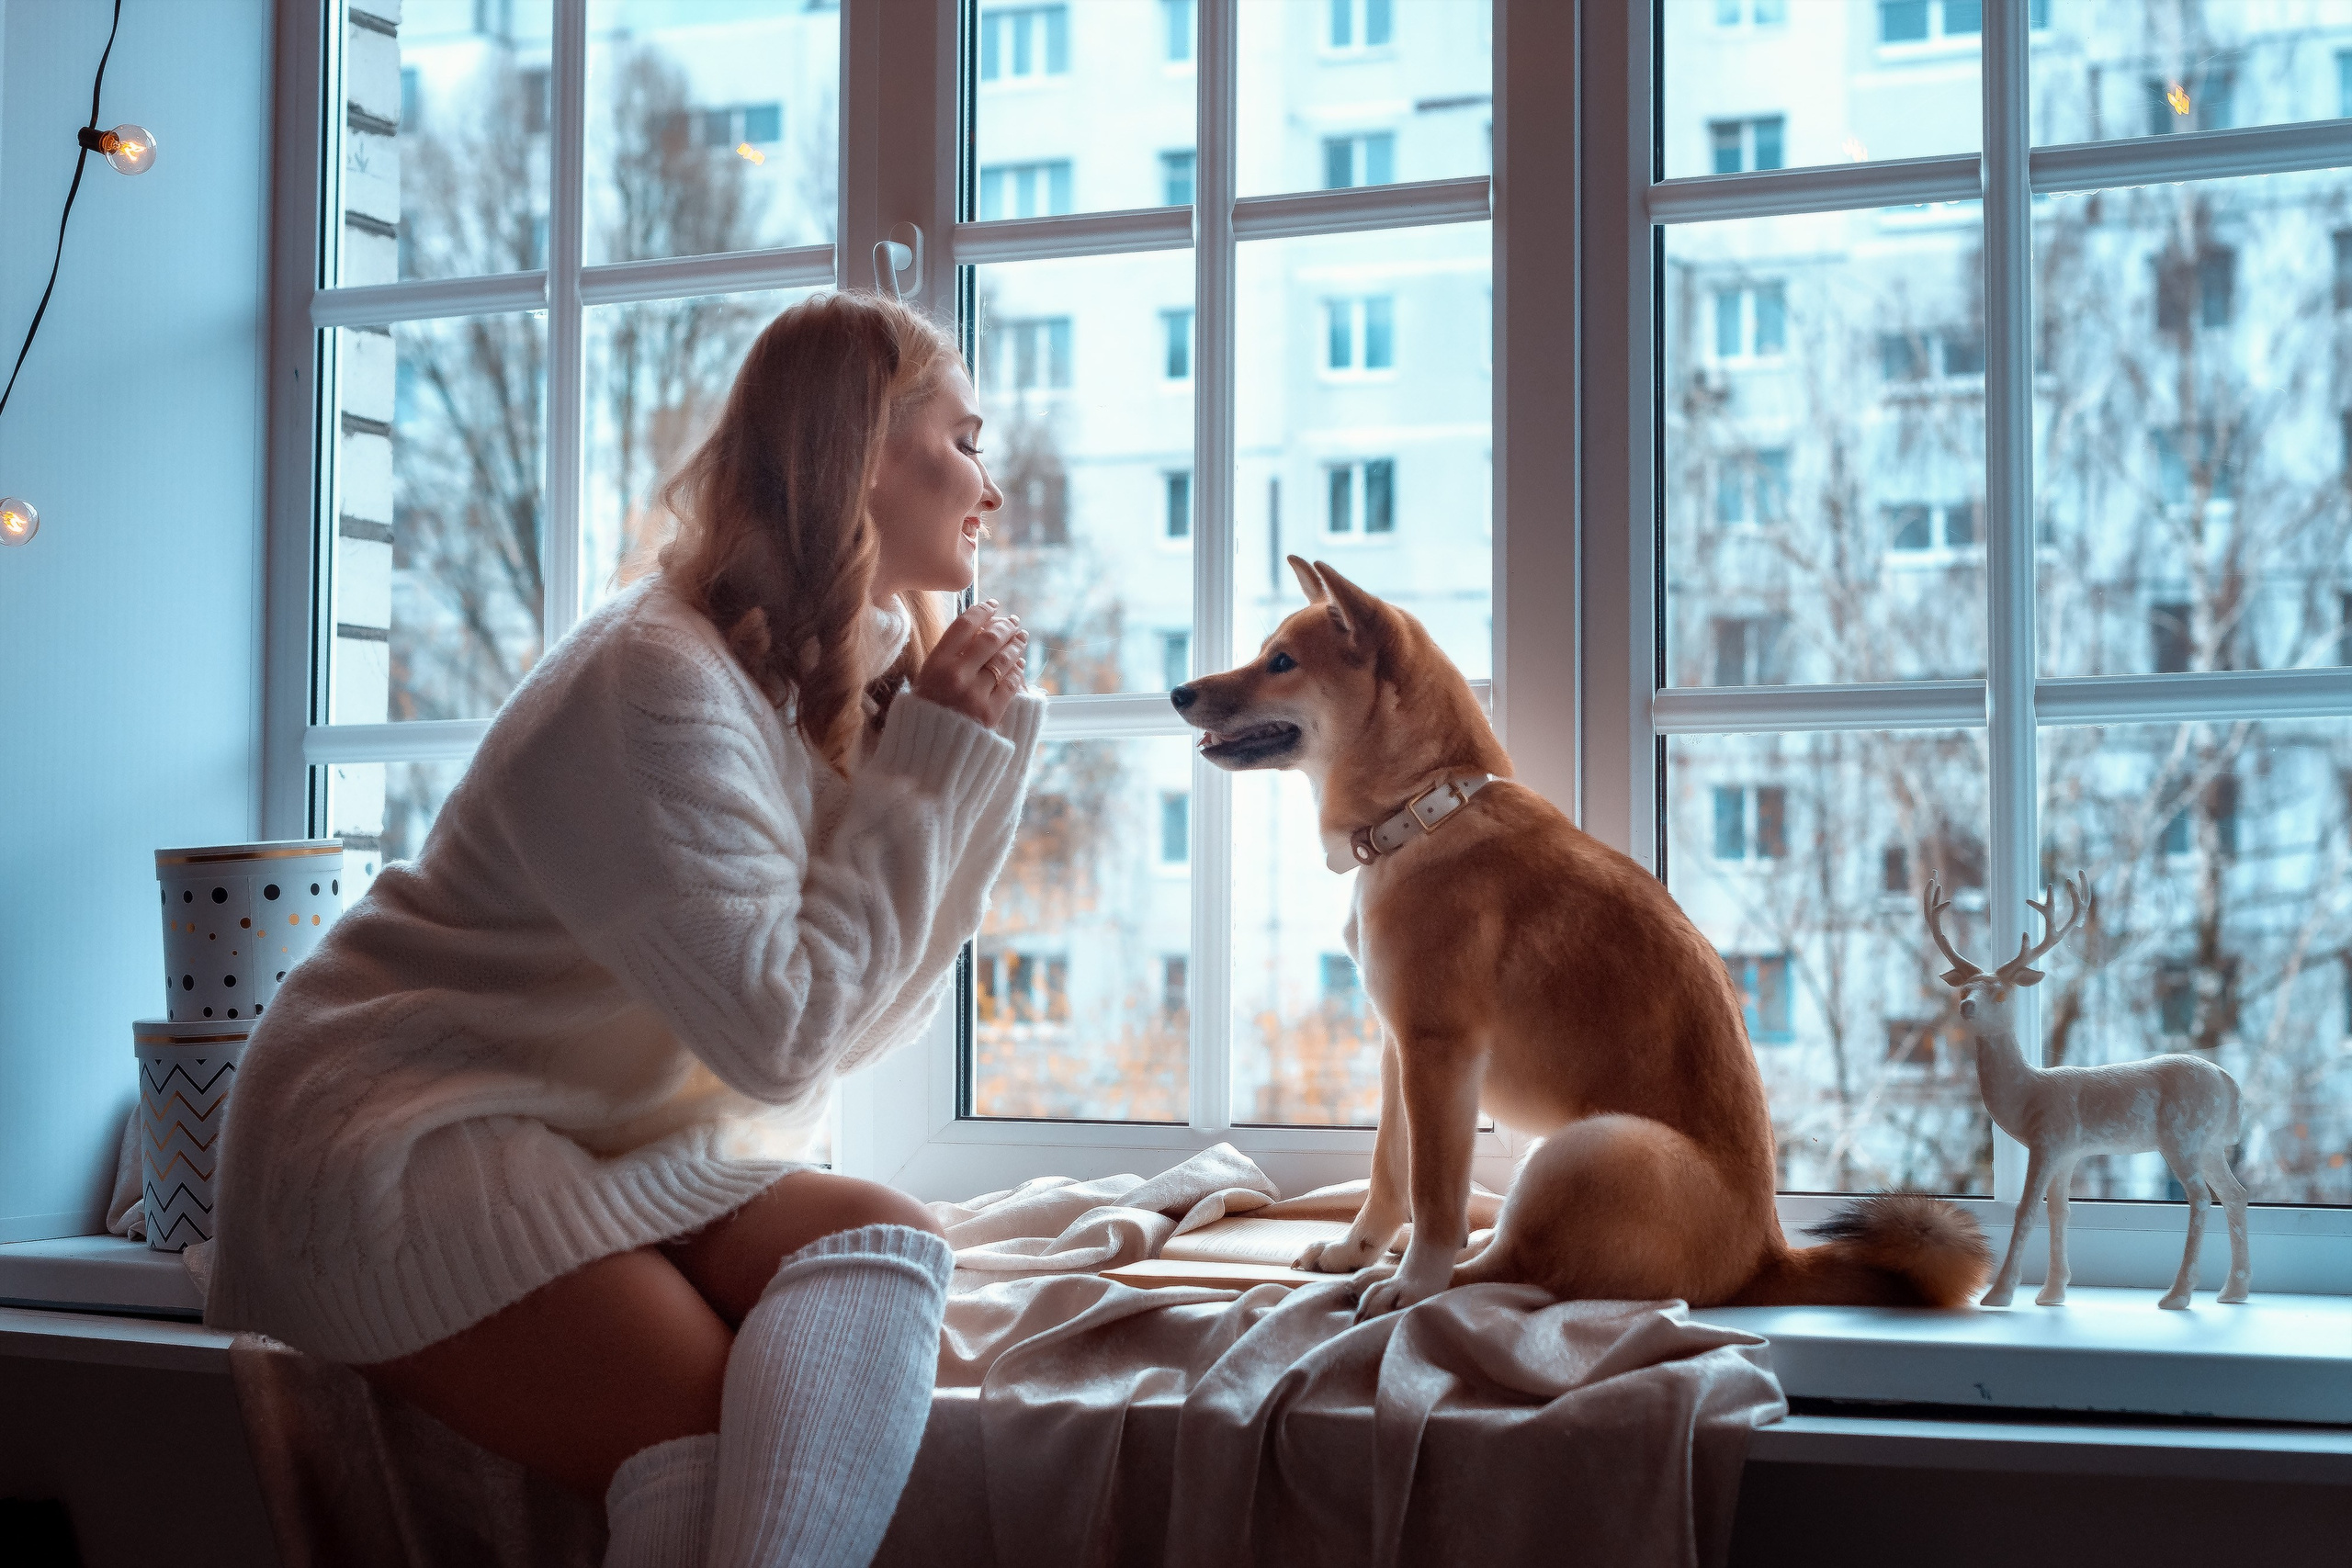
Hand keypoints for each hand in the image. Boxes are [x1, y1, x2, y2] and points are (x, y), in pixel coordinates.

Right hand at [913, 599, 1028, 727]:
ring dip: (1015, 645)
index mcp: (936, 664)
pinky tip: (1019, 664)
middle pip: (989, 639)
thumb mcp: (925, 679)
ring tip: (1020, 637)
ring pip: (1003, 660)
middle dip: (1004, 626)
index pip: (963, 626)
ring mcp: (975, 694)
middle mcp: (957, 676)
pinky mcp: (991, 712)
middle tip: (1012, 621)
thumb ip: (946, 657)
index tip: (991, 605)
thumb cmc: (924, 714)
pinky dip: (1017, 671)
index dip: (981, 611)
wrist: (928, 752)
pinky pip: (1010, 684)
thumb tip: (974, 631)